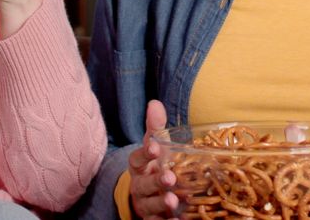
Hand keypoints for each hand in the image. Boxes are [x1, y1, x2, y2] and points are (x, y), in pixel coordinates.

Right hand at [129, 100, 177, 218]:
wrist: (147, 194)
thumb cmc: (154, 165)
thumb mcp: (155, 146)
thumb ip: (155, 128)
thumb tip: (155, 102)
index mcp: (139, 166)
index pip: (137, 158)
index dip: (145, 153)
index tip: (155, 147)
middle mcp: (139, 185)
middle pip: (143, 184)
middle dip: (155, 181)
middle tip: (169, 178)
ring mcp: (145, 203)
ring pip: (149, 204)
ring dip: (160, 203)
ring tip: (172, 201)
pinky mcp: (152, 218)